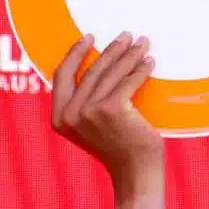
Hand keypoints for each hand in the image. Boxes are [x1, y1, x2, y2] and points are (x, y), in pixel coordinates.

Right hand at [51, 32, 162, 181]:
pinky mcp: (112, 109)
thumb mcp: (90, 127)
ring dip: (129, 54)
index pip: (62, 75)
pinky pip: (129, 81)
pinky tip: (149, 61)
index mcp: (59, 117)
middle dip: (112, 49)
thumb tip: (95, 68)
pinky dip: (141, 69)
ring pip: (112, 73)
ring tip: (142, 43)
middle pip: (92, 70)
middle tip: (126, 36)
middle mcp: (71, 114)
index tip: (89, 37)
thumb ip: (83, 104)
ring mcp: (90, 111)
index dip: (75, 53)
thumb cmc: (118, 148)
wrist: (134, 172)